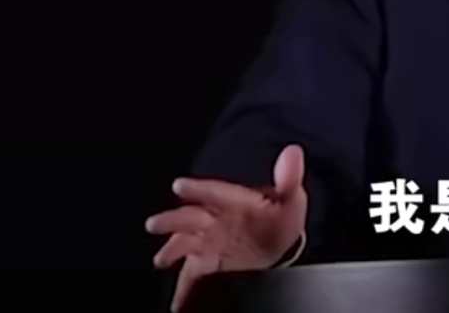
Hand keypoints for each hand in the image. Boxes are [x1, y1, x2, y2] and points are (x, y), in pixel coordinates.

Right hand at [146, 145, 308, 310]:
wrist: (276, 246)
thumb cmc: (278, 219)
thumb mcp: (290, 199)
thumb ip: (289, 178)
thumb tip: (293, 150)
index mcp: (233, 200)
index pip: (214, 192)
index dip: (198, 189)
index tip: (180, 186)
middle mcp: (215, 220)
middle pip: (191, 217)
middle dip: (173, 220)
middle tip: (155, 223)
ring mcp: (209, 243)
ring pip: (185, 244)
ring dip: (172, 249)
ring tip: (162, 258)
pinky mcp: (207, 265)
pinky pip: (192, 277)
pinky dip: (183, 290)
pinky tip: (178, 300)